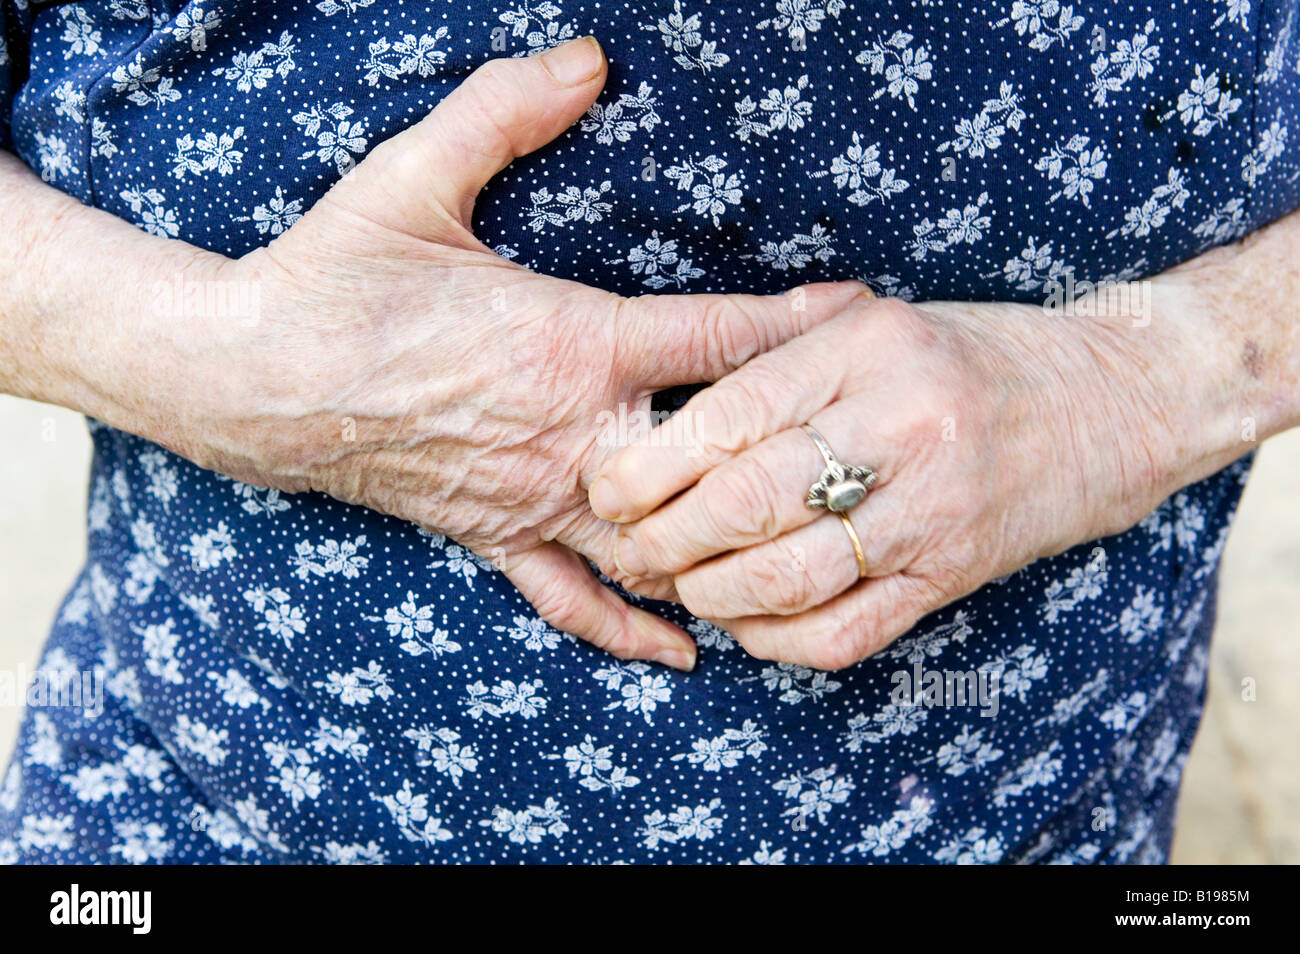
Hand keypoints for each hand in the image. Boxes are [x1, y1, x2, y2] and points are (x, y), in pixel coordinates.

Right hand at [141, 37, 863, 668]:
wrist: (254, 376)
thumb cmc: (336, 276)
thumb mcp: (415, 178)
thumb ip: (506, 111)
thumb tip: (586, 55)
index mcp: (572, 341)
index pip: (716, 337)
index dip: (798, 322)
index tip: (864, 314)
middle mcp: (572, 430)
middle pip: (712, 455)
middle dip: (787, 449)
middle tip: (855, 441)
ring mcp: (537, 492)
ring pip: (658, 538)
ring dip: (728, 539)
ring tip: (798, 540)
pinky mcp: (496, 532)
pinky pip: (571, 597)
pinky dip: (629, 628)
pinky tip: (686, 651)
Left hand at [590, 291, 1209, 668]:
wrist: (1107, 404)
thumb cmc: (967, 355)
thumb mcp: (875, 321)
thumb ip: (779, 348)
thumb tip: (664, 400)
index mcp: (864, 349)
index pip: (727, 417)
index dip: (649, 467)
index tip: (605, 491)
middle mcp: (897, 428)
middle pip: (744, 502)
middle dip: (662, 538)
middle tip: (627, 549)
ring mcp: (929, 510)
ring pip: (785, 577)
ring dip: (709, 595)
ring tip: (678, 584)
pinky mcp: (950, 576)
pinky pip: (843, 632)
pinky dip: (775, 641)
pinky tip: (746, 624)